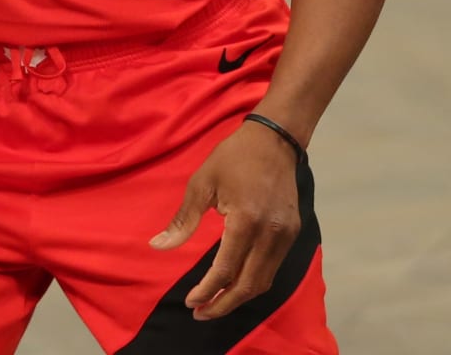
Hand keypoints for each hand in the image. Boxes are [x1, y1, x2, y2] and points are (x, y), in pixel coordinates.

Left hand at [149, 120, 301, 319]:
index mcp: (246, 220)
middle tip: (201, 313)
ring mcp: (286, 234)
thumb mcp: (203, 182)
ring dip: (239, 297)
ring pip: (263, 281)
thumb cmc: (234, 156)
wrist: (275, 137)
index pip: (225, 270)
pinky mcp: (292, 231)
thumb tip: (158, 246)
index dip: (206, 291)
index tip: (190, 302)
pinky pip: (273, 267)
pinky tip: (237, 281)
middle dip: (223, 305)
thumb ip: (184, 219)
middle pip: (248, 285)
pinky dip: (254, 280)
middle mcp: (270, 233)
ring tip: (217, 303)